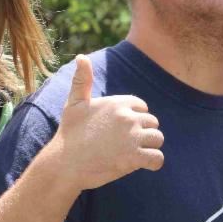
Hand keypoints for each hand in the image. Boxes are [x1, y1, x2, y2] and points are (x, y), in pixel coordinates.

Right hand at [45, 55, 163, 192]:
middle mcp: (128, 117)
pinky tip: (142, 164)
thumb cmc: (69, 134)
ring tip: (132, 154)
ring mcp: (132, 137)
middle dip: (142, 133)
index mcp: (117, 103)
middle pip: (152, 123)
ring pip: (157, 139)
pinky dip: (153, 163)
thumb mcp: (74, 103)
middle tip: (124, 145)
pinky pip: (158, 159)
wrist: (64, 163)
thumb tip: (81, 57)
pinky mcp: (134, 157)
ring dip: (149, 147)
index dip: (134, 118)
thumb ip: (82, 80)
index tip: (120, 130)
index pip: (142, 107)